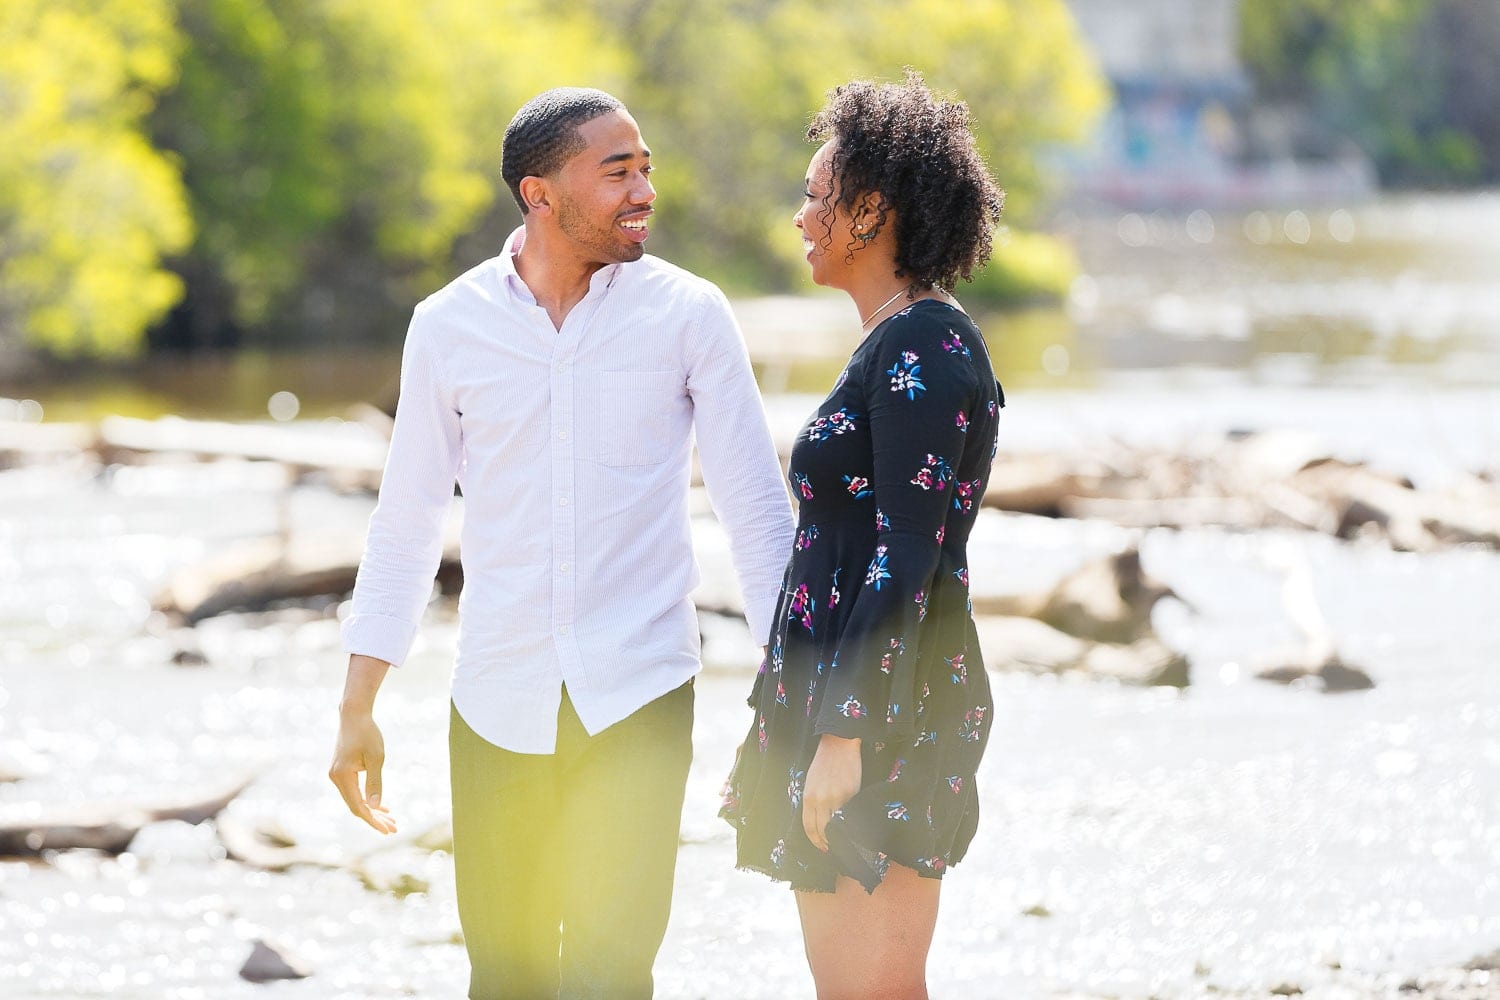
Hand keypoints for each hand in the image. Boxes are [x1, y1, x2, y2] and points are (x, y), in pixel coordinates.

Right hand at [329, 709, 396, 833]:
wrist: (354, 715)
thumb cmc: (367, 733)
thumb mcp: (376, 758)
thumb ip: (375, 783)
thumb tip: (374, 807)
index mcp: (342, 776)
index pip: (357, 807)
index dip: (372, 821)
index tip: (387, 830)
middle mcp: (336, 778)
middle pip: (356, 806)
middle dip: (375, 819)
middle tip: (394, 828)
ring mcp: (337, 775)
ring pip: (355, 800)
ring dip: (373, 810)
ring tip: (391, 820)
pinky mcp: (341, 771)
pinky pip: (354, 791)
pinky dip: (367, 799)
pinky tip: (381, 806)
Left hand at [801, 734, 860, 851]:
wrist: (839, 744)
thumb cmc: (824, 763)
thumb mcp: (811, 783)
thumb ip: (813, 802)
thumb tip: (820, 822)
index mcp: (808, 796)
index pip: (809, 826)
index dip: (815, 840)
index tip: (820, 846)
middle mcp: (821, 800)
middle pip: (822, 830)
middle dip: (826, 841)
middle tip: (830, 847)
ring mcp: (837, 798)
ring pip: (836, 825)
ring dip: (838, 835)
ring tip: (841, 839)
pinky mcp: (851, 794)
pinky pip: (849, 814)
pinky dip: (849, 822)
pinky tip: (850, 826)